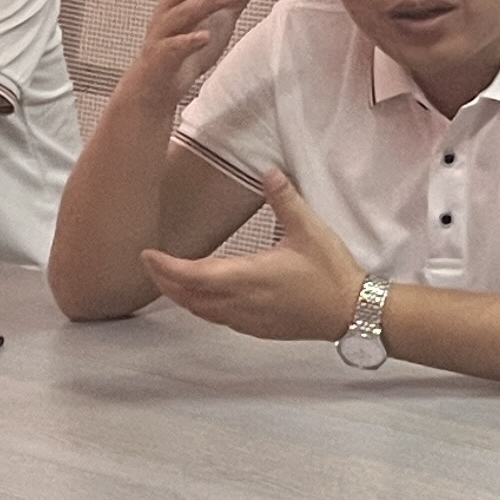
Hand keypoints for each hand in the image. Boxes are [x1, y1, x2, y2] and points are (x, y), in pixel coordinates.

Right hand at [111, 0, 270, 120]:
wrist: (157, 87)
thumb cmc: (186, 49)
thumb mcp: (221, 16)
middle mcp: (170, 9)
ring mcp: (163, 33)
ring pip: (180, 11)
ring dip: (207, 1)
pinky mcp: (160, 57)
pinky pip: (172, 46)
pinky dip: (189, 40)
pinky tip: (205, 37)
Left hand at [142, 169, 363, 342]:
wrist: (352, 311)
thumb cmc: (331, 271)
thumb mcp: (310, 228)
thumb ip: (285, 199)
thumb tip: (268, 171)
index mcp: (248, 277)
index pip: (193, 275)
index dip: (166, 267)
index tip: (147, 254)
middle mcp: (241, 302)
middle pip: (188, 297)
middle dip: (164, 281)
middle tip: (149, 263)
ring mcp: (248, 319)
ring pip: (201, 311)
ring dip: (180, 296)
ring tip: (168, 278)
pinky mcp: (257, 328)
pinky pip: (217, 319)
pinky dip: (200, 306)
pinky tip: (202, 296)